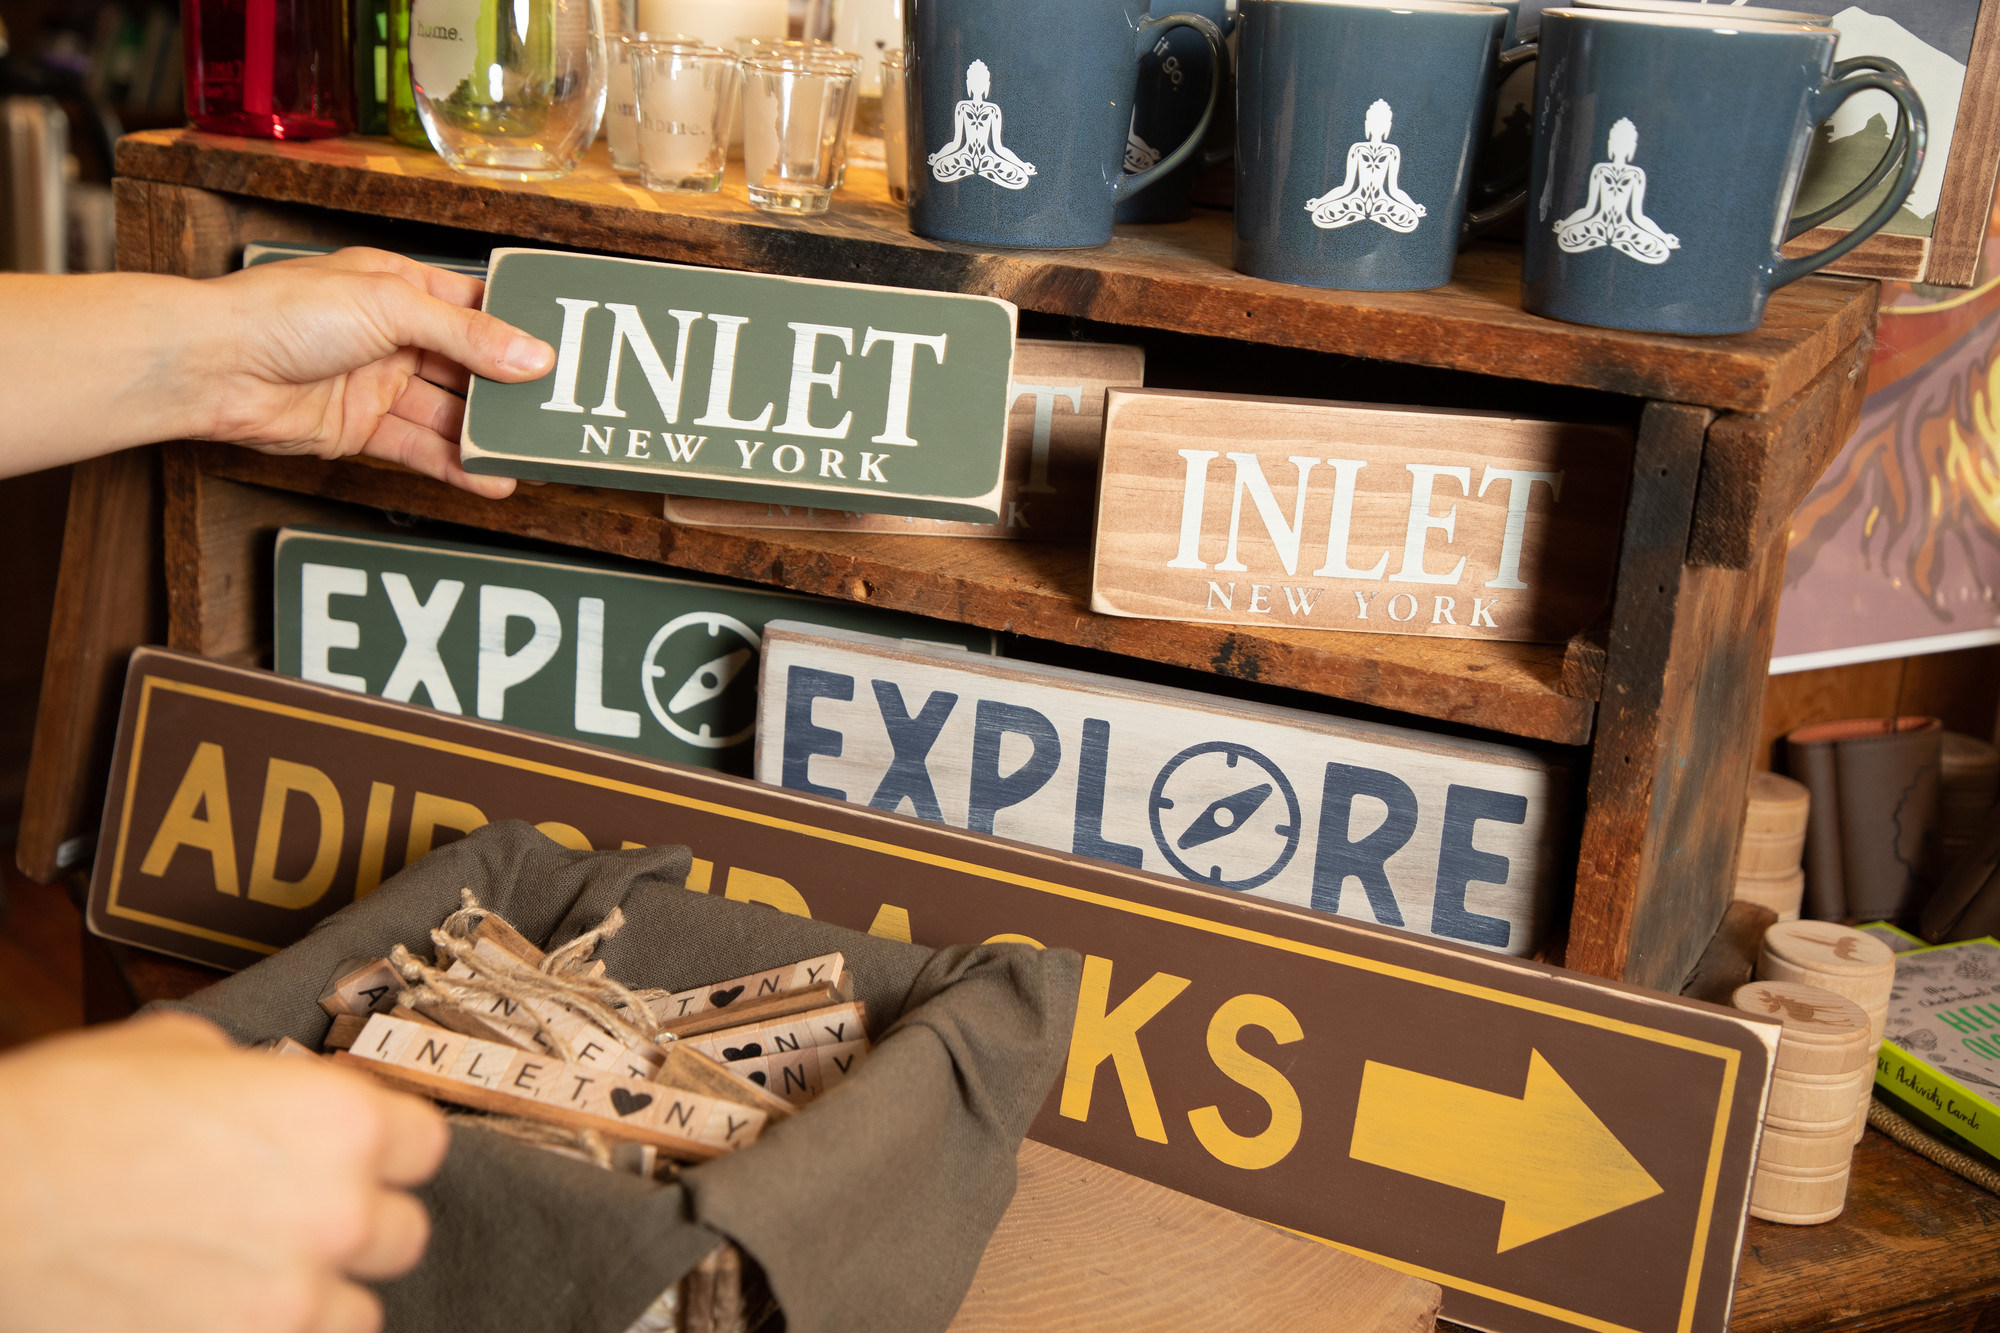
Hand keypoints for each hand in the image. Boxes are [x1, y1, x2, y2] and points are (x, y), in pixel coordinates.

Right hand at [0, 1012, 449, 1332]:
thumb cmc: (64, 1120)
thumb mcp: (179, 1050)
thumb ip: (258, 1077)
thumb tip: (268, 1094)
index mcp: (339, 1122)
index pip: (425, 1146)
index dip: (385, 1148)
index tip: (357, 1155)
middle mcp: (336, 1214)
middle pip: (401, 1233)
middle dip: (354, 1224)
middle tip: (294, 1216)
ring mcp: (290, 1302)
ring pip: (355, 1314)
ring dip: (316, 1295)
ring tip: (249, 1274)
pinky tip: (215, 1310)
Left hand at [187, 248, 554, 498]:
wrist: (213, 366)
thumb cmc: (282, 313)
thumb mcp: (389, 306)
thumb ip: (465, 336)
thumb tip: (530, 356)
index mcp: (398, 286)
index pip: (474, 308)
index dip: (516, 331)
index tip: (560, 355)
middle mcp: (391, 334)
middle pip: (467, 366)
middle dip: (507, 391)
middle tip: (553, 414)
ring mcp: (377, 383)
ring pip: (446, 412)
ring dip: (484, 435)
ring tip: (527, 455)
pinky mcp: (361, 428)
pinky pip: (419, 448)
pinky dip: (454, 465)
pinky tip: (487, 477)